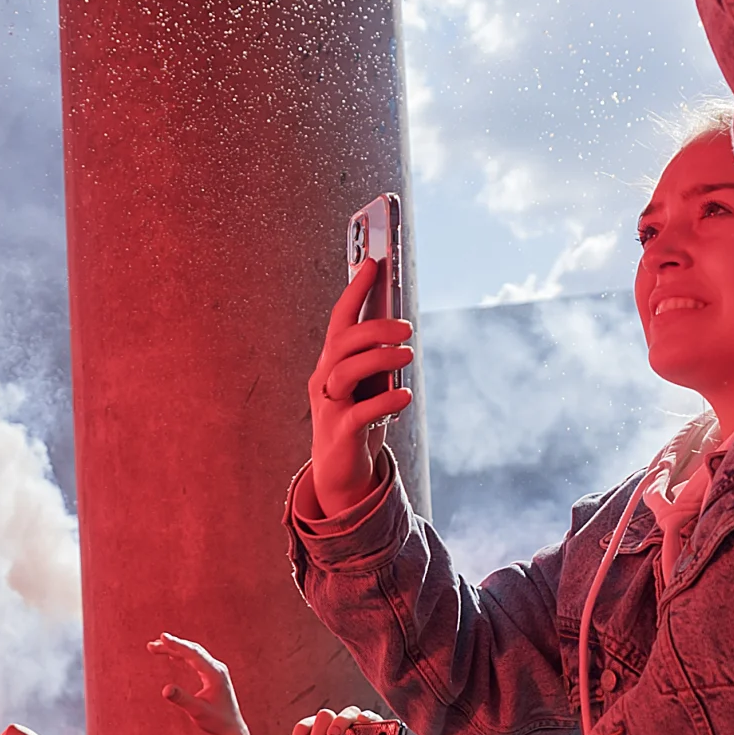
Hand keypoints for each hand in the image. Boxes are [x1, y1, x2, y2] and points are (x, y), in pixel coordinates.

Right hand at [151, 635, 249, 734]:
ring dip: (175, 650)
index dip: (177, 645)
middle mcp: (217, 668)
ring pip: (193, 654)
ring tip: (154, 649)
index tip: (162, 637)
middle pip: (191, 650)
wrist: (232, 728)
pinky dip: (182, 656)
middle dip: (171, 646)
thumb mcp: (197, 712)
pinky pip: (196, 659)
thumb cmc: (216, 721)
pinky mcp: (213, 674)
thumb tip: (165, 689)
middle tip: (150, 646)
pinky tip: (172, 656)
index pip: (193, 654)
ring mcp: (216, 670)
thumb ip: (182, 699)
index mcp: (215, 674)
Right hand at [303, 260, 415, 521]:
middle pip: (342, 342)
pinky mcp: (340, 432)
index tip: (373, 264)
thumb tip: (401, 325)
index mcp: (332, 362)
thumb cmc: (356, 419)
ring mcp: (329, 406)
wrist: (340, 471)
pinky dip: (384, 401)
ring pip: (345, 372)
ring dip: (379, 358)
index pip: (340, 319)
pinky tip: (404, 395)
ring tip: (408, 355)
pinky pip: (359, 413)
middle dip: (374, 328)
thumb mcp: (366, 384)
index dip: (355, 291)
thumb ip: (376, 357)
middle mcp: (325, 379)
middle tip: (407, 328)